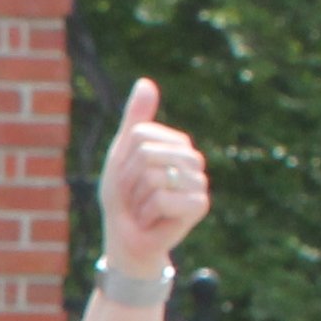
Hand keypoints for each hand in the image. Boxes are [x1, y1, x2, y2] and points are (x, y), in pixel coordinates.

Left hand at [100, 78, 208, 277]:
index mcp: (175, 143)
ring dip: (136, 199)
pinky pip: (162, 199)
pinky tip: (153, 221)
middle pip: (146, 154)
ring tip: (143, 209)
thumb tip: (146, 82)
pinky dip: (147, 214)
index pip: (140, 136)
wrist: (127, 238)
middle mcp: (192, 159)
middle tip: (134, 197)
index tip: (127, 178)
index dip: (123, 160)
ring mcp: (199, 182)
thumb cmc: (123, 198)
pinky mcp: (200, 205)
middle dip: (128, 181)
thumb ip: (134, 120)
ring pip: (153, 176)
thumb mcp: (121, 155)